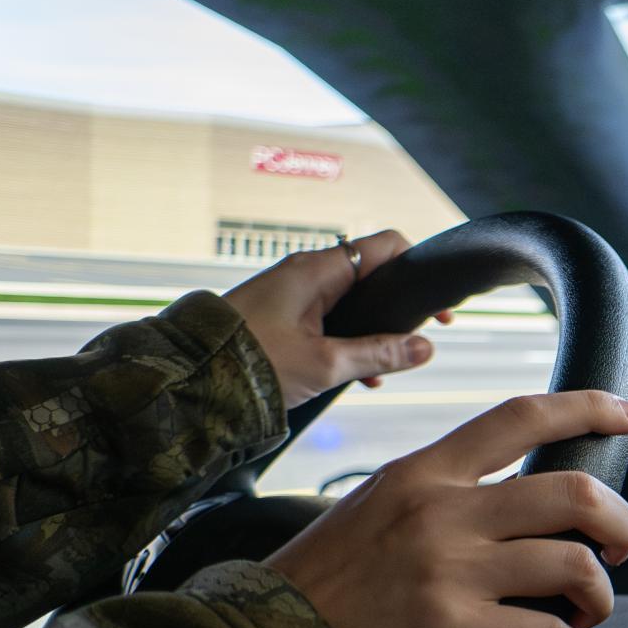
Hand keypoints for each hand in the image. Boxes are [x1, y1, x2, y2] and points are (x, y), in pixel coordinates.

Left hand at [221, 230, 459, 408]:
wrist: (191, 380)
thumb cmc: (249, 363)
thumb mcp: (325, 365)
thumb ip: (379, 355)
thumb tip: (424, 348)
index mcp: (318, 271)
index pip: (385, 247)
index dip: (418, 270)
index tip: (436, 307)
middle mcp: (306, 273)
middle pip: (371, 276)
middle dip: (397, 308)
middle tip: (416, 341)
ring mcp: (291, 292)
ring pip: (350, 302)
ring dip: (372, 331)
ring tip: (384, 369)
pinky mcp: (281, 314)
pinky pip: (328, 318)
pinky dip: (348, 340)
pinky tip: (355, 375)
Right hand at [264, 391, 627, 627]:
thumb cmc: (321, 583)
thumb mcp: (373, 506)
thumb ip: (438, 493)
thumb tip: (509, 500)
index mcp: (423, 472)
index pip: (522, 416)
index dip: (590, 407)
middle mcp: (442, 513)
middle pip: (573, 492)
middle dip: (620, 522)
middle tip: (619, 546)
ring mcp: (450, 573)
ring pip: (574, 564)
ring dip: (600, 593)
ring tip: (586, 609)